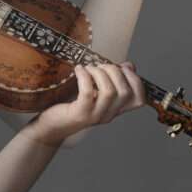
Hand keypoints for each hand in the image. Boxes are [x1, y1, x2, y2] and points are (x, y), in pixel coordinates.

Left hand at [26, 63, 144, 146]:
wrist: (52, 125)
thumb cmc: (73, 104)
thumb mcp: (97, 92)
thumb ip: (113, 80)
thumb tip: (129, 66)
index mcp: (116, 109)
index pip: (139, 100)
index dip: (136, 81)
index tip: (123, 68)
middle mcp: (109, 114)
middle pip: (125, 92)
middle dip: (114, 71)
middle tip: (99, 66)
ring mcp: (95, 115)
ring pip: (109, 92)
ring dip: (99, 73)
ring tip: (89, 68)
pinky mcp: (80, 114)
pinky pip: (88, 92)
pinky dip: (85, 77)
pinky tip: (79, 70)